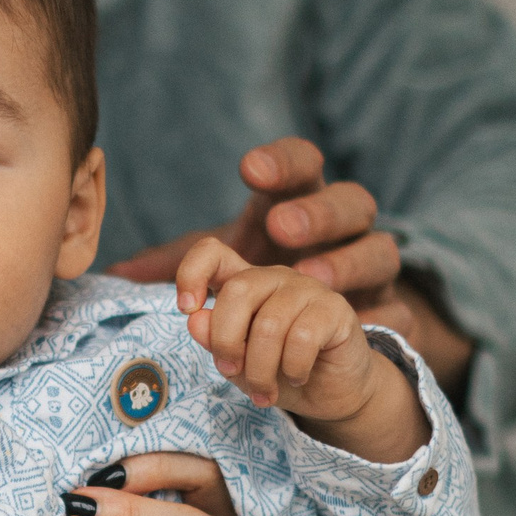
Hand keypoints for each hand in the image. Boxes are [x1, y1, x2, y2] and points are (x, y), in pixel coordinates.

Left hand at [114, 138, 473, 396]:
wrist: (315, 352)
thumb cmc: (263, 301)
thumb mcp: (223, 280)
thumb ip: (182, 272)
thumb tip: (117, 272)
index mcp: (297, 210)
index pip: (301, 167)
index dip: (282, 162)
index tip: (250, 170)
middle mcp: (341, 233)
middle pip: (350, 200)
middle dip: (318, 210)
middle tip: (282, 229)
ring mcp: (370, 273)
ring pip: (380, 250)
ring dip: (347, 261)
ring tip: (311, 280)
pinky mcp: (390, 314)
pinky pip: (398, 310)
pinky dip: (382, 314)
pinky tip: (359, 324)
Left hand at [174, 235, 427, 460]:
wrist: (331, 393)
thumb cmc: (278, 373)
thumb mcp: (237, 364)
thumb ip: (215, 341)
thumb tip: (195, 319)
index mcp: (244, 284)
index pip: (211, 253)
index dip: (191, 273)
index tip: (187, 309)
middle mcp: (274, 277)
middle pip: (238, 291)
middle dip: (227, 341)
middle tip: (231, 373)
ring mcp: (307, 289)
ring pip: (269, 324)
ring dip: (260, 370)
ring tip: (264, 393)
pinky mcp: (335, 308)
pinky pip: (302, 337)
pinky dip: (292, 368)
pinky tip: (297, 377)